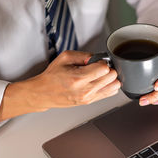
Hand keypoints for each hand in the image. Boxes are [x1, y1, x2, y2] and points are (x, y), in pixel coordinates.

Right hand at [0, 50, 120, 123]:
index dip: (103, 62)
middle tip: (100, 68)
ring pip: (114, 87)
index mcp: (78, 78)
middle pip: (111, 78)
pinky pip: (109, 94)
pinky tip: (101, 82)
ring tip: (101, 75)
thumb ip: (84, 55)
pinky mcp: (90, 102)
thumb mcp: (65, 58)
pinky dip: (109, 86)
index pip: (104, 69)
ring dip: (110, 79)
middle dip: (108, 69)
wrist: (43, 93)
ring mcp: (88, 98)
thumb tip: (97, 57)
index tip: (97, 62)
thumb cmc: (52, 76)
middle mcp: (85, 90)